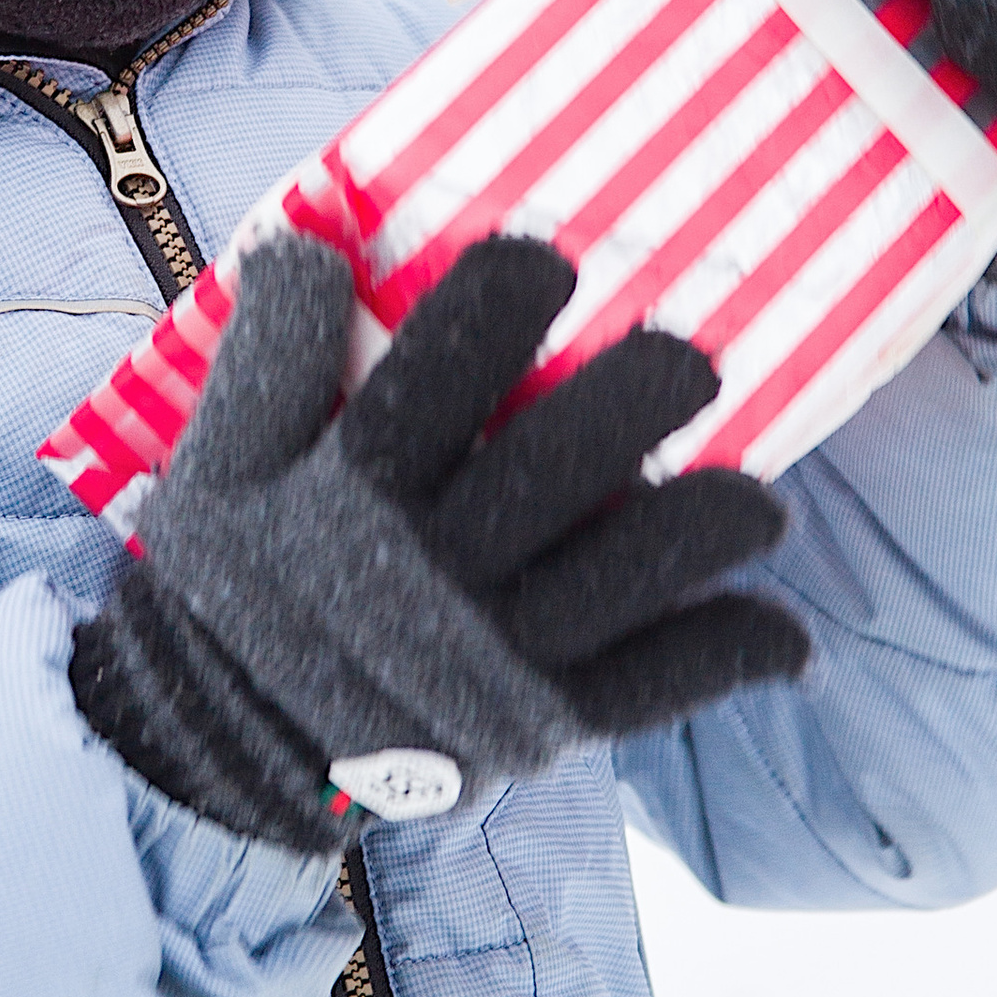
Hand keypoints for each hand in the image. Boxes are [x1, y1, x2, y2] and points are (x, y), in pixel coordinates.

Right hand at [68, 232, 808, 851]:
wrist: (220, 753)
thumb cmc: (226, 590)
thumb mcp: (212, 469)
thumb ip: (265, 360)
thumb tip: (304, 243)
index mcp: (350, 490)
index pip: (442, 367)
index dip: (505, 296)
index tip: (547, 260)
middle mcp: (432, 566)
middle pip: (561, 458)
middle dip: (640, 392)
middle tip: (687, 359)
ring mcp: (494, 653)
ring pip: (632, 571)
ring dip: (712, 523)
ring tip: (758, 500)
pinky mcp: (538, 726)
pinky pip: (656, 687)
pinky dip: (728, 654)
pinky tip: (784, 632)